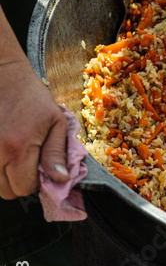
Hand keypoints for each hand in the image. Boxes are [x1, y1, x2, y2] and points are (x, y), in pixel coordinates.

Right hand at [0, 60, 68, 198]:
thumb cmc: (32, 97)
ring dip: (4, 176)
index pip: (24, 187)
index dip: (36, 183)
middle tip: (27, 163)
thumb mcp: (56, 122)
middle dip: (19, 182)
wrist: (3, 75)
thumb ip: (57, 153)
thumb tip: (61, 179)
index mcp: (19, 147)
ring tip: (14, 156)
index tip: (40, 170)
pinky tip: (3, 151)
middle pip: (6, 190)